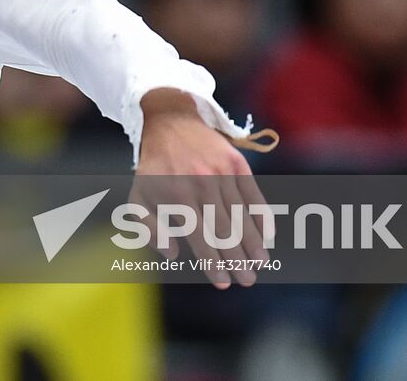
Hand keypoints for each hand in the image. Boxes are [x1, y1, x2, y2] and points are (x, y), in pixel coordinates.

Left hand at [130, 88, 273, 288]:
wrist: (170, 122)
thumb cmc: (154, 167)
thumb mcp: (139, 197)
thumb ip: (150, 229)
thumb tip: (173, 254)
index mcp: (177, 197)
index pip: (201, 238)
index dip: (214, 263)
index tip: (224, 283)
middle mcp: (202, 185)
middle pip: (226, 231)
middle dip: (238, 260)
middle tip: (248, 280)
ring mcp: (222, 173)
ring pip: (242, 216)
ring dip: (254, 243)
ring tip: (261, 264)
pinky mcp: (236, 163)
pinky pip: (253, 196)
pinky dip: (262, 217)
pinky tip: (268, 236)